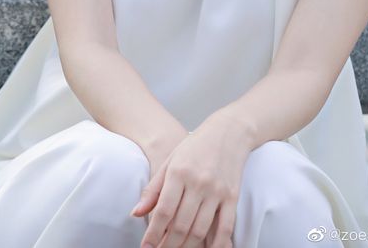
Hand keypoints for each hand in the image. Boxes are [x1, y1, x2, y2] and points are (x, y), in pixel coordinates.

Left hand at [130, 111, 252, 247]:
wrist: (229, 131)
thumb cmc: (196, 146)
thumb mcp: (170, 161)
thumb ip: (153, 189)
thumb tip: (136, 213)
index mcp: (179, 172)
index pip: (164, 211)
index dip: (153, 233)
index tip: (146, 247)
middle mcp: (198, 183)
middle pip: (181, 225)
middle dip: (168, 245)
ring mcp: (217, 191)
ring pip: (200, 230)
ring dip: (187, 247)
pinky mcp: (232, 197)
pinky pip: (225, 228)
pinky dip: (217, 245)